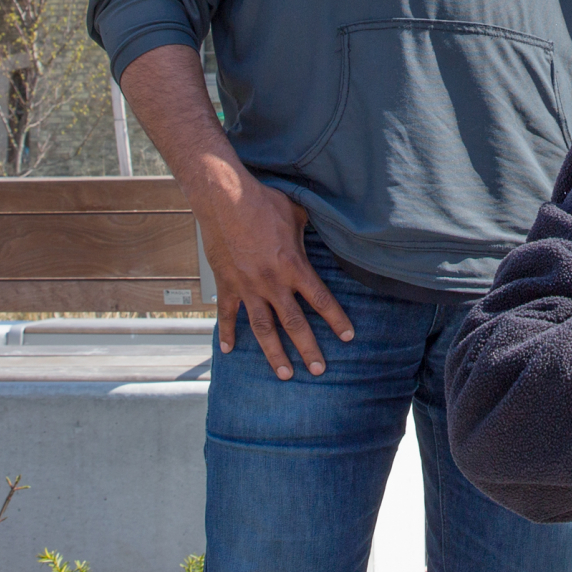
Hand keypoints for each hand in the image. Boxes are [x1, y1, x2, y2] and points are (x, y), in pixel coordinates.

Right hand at [196, 176, 356, 378]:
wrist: (224, 198)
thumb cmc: (262, 201)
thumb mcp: (296, 213)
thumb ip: (308, 230)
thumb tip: (322, 229)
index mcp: (293, 265)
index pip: (321, 299)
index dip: (336, 319)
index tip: (348, 337)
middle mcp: (272, 282)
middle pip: (294, 323)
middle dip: (308, 349)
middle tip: (319, 370)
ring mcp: (247, 286)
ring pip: (263, 328)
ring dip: (274, 353)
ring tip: (285, 374)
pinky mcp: (226, 284)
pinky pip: (227, 314)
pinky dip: (227, 332)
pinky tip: (229, 350)